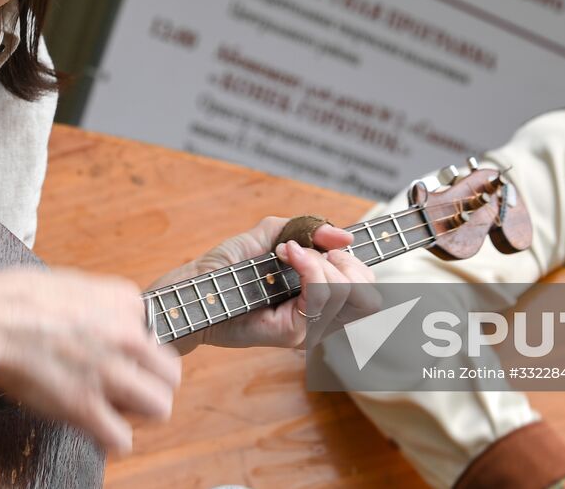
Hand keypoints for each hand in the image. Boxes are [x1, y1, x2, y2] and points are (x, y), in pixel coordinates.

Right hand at [0, 267, 180, 454]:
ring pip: (159, 408)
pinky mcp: (84, 405)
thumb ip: (100, 305)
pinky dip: (110, 441)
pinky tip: (95, 431)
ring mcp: (109, 372)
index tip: (119, 359)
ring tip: (116, 413)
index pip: (156, 335)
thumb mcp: (75, 284)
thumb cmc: (18, 297)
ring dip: (139, 415)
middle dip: (151, 386)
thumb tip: (101, 319)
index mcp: (126, 302)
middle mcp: (127, 336)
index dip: (137, 352)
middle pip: (170, 375)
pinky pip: (121, 440)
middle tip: (128, 392)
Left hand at [149, 216, 378, 353]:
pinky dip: (309, 268)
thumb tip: (345, 236)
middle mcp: (318, 316)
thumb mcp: (270, 235)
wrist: (195, 287)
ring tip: (291, 252)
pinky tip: (285, 256)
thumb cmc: (226, 266)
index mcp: (318, 295)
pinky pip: (320, 298)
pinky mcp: (292, 333)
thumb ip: (308, 230)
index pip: (367, 289)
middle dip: (348, 264)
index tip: (336, 245)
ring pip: (348, 295)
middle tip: (315, 251)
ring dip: (323, 263)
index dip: (360, 264)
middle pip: (369, 296)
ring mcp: (308, 327)